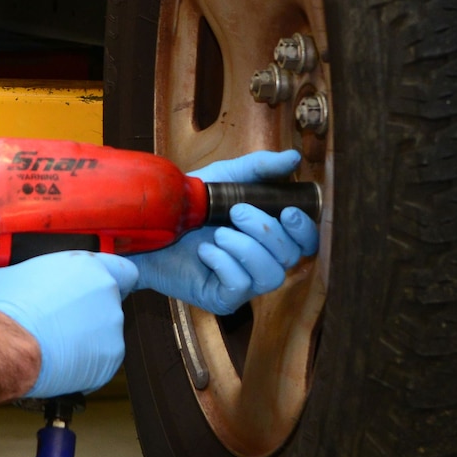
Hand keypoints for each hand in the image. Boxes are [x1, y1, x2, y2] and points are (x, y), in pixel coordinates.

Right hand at [0, 251, 139, 398]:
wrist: (8, 345)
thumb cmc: (9, 307)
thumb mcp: (15, 273)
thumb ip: (35, 274)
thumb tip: (21, 281)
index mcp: (89, 268)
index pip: (123, 269)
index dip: (113, 279)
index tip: (101, 290)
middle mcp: (106, 294)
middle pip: (108, 303)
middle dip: (89, 313)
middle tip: (62, 321)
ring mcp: (112, 328)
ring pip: (104, 334)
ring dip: (87, 338)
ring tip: (56, 345)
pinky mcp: (110, 359)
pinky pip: (100, 361)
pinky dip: (85, 364)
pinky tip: (60, 362)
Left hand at [133, 149, 320, 315]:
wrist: (151, 226)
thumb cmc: (189, 204)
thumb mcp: (226, 178)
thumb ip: (260, 168)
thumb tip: (294, 158)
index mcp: (269, 235)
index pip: (305, 242)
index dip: (305, 230)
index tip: (289, 212)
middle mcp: (262, 261)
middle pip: (291, 256)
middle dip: (266, 231)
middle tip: (236, 212)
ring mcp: (244, 283)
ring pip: (270, 275)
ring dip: (247, 249)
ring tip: (218, 233)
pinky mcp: (223, 298)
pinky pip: (240, 286)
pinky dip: (224, 263)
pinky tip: (205, 252)